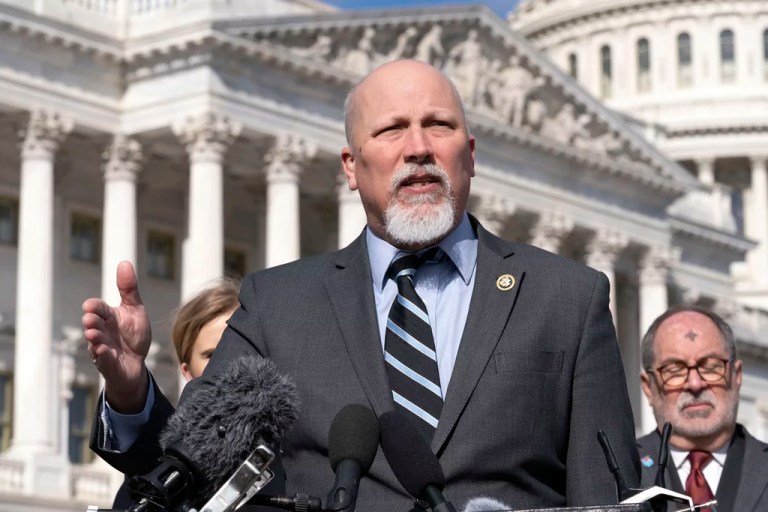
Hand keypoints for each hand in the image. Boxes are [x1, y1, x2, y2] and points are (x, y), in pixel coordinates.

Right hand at [82, 261, 150, 412]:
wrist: (136, 364)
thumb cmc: (133, 335)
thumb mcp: (134, 310)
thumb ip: (128, 289)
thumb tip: (125, 262)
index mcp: (108, 317)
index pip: (98, 309)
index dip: (94, 307)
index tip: (90, 305)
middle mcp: (101, 331)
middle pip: (93, 324)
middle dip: (91, 321)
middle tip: (90, 319)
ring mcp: (101, 347)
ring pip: (94, 342)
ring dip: (93, 338)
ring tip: (93, 334)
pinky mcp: (106, 363)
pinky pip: (102, 360)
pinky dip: (102, 355)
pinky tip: (103, 350)